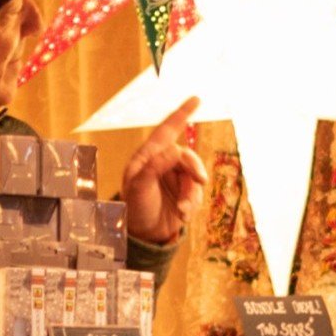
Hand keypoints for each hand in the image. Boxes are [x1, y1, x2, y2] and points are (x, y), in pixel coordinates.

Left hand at [118, 101, 209, 246]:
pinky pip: (197, 192)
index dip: (182, 114)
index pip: (167, 130)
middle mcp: (162, 163)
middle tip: (200, 180)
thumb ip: (156, 166)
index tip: (196, 99)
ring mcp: (174, 178)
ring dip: (191, 193)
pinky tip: (183, 215)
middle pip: (187, 156)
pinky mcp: (184, 193)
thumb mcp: (140, 186)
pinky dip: (193, 203)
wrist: (144, 236)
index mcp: (147, 156)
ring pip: (195, 176)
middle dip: (194, 168)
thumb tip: (176, 149)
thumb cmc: (134, 208)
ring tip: (183, 210)